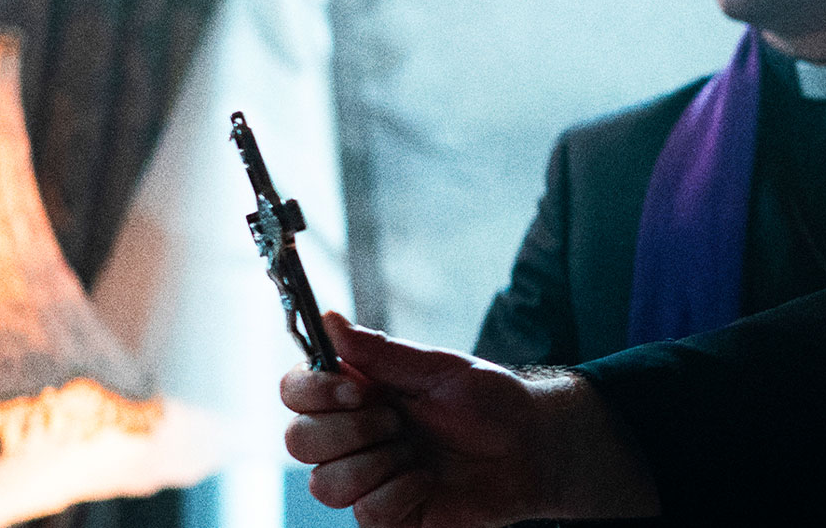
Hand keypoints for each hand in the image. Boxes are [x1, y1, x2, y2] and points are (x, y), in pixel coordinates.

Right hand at [279, 312, 659, 527]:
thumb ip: (379, 351)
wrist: (530, 447)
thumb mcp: (438, 368)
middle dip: (352, 430)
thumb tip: (330, 317)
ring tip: (416, 452)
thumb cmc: (489, 403)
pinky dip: (402, 492)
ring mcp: (366, 480)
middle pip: (299, 440)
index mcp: (356, 395)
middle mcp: (351, 438)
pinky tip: (428, 481)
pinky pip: (367, 513)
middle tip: (398, 421)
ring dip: (378, 463)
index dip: (313, 392)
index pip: (295, 393)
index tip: (357, 388)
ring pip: (325, 484)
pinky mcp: (387, 516)